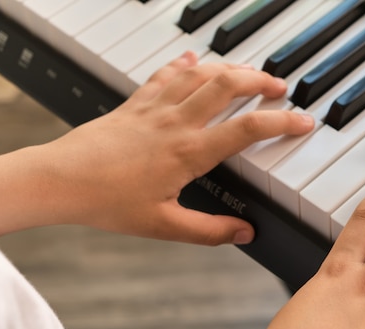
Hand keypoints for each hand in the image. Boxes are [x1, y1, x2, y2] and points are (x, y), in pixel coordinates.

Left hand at [0, 51, 313, 242]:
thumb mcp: (164, 226)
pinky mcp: (136, 103)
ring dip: (230, 69)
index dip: (281, 122)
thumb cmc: (109, 201)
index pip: (247, 129)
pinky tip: (192, 60)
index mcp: (189, 152)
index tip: (303, 120)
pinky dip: (185, 65)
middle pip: (227, 86)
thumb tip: (245, 233)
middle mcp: (176, 122)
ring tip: (249, 74)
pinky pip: (165, 74)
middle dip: (260, 81)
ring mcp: (155, 108)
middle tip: (280, 87)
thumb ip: (210, 231)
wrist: (61, 180)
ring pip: (201, 74)